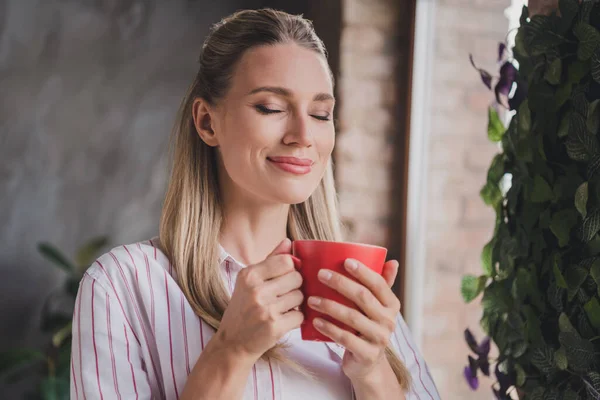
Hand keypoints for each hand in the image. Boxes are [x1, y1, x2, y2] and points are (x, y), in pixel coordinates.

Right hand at [216, 239, 303, 360]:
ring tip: (283, 307)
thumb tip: (288, 242)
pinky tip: (284, 320)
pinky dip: (296, 319)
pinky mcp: (275, 327)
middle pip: (296, 277)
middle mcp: (256, 291)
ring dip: (296, 303)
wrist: (232, 342)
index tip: (286, 276)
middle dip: (295, 286)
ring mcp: (265, 310)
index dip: (291, 268)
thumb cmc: (243, 308)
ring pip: (300, 296)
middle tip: (285, 294)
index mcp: (249, 275)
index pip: (286, 261)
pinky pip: (300, 316)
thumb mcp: (249, 281)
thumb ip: (270, 260)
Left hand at [306, 258, 400, 381]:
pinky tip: (315, 321)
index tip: (345, 261)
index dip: (363, 271)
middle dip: (340, 283)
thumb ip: (382, 285)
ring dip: (329, 305)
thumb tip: (392, 261)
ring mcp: (379, 339)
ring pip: (352, 317)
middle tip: (321, 274)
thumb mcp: (376, 307)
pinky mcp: (367, 354)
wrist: (367, 364)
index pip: (379, 284)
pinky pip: (345, 338)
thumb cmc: (367, 327)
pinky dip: (329, 328)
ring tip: (311, 299)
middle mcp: (389, 321)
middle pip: (363, 297)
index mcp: (391, 305)